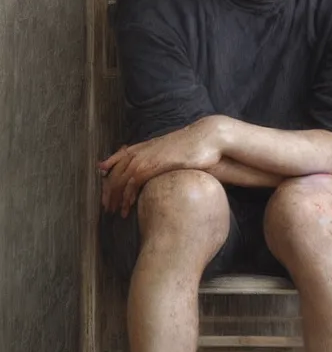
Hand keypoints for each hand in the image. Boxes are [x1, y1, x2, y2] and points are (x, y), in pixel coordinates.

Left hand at [99, 117, 222, 215]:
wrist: (205, 140)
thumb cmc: (193, 148)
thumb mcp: (172, 153)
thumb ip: (159, 160)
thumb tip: (160, 169)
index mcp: (140, 148)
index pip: (115, 162)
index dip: (108, 177)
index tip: (105, 191)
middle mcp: (137, 152)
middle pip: (113, 174)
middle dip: (108, 192)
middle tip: (106, 207)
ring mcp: (143, 158)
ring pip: (119, 180)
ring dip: (115, 198)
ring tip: (114, 212)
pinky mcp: (150, 166)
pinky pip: (132, 183)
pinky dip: (127, 196)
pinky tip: (127, 207)